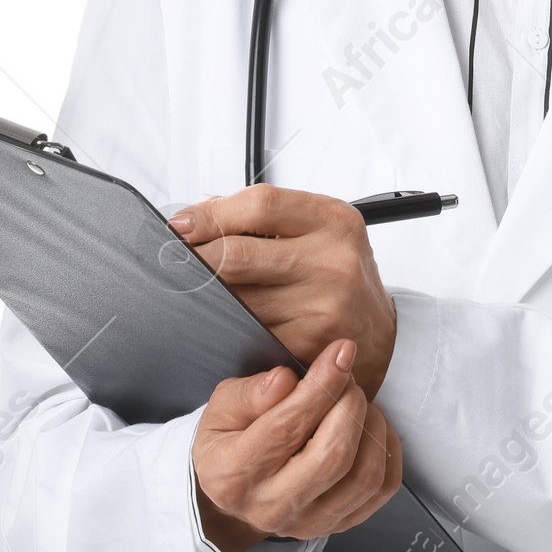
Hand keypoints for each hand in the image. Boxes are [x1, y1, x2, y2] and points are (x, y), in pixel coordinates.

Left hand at [171, 187, 397, 398]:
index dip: (210, 214)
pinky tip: (221, 318)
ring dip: (205, 295)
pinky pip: (246, 331)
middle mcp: (332, 261)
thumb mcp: (319, 228)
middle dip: (195, 258)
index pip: (260, 206)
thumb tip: (196, 217)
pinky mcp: (306, 345)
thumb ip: (264, 216)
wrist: (378, 332)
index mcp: (333, 221)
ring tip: (196, 288)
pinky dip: (226, 324)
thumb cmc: (338, 271)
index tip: (181, 225)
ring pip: (235, 298)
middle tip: (173, 259)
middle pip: (238, 255)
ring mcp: (320, 307)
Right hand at [192, 337, 402, 551]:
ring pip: (364, 477)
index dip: (322, 385)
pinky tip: (369, 426)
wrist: (236, 488)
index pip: (287, 427)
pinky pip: (382, 488)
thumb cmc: (231, 439)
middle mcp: (271, 507)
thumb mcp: (223, 407)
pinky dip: (387, 450)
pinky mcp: (338, 524)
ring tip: (356, 402)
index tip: (341, 353)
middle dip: (350, 405)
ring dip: (371, 427)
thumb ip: (251, 393)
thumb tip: (285, 381)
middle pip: (332, 457)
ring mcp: (308, 522)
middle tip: (346, 378)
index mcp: (234, 474)